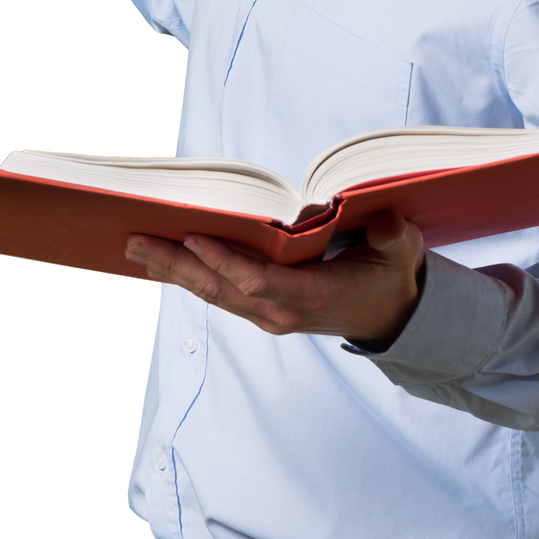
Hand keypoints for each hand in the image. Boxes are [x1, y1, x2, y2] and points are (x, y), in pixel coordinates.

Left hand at [124, 207, 425, 347]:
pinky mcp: (262, 312)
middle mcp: (282, 311)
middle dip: (177, 265)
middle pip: (221, 290)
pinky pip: (219, 295)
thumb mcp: (401, 252)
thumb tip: (388, 222)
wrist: (389, 315)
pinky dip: (189, 278)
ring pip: (213, 295)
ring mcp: (269, 315)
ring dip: (173, 272)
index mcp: (313, 295)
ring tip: (136, 249)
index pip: (258, 281)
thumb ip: (395, 237)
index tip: (194, 237)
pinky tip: (161, 265)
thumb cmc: (390, 274)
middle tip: (136, 241)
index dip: (224, 261)